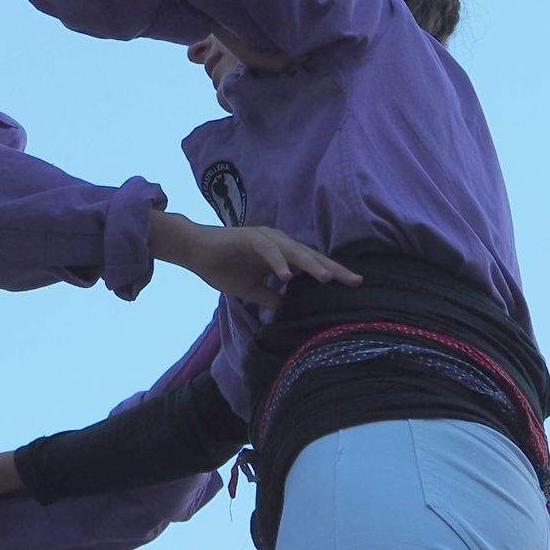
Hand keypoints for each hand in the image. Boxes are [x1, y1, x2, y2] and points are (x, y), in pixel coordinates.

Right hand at [148, 211, 359, 312]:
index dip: (332, 274)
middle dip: (333, 269)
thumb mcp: (251, 290)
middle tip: (355, 281)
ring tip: (328, 279)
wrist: (194, 251)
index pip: (312, 265)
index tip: (354, 286)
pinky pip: (267, 250)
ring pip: (294, 251)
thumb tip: (285, 311)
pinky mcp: (248, 237)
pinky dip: (278, 262)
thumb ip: (269, 298)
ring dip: (310, 264)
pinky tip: (287, 276)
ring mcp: (265, 238)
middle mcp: (278, 243)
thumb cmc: (222, 268)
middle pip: (311, 256)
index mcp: (282, 255)